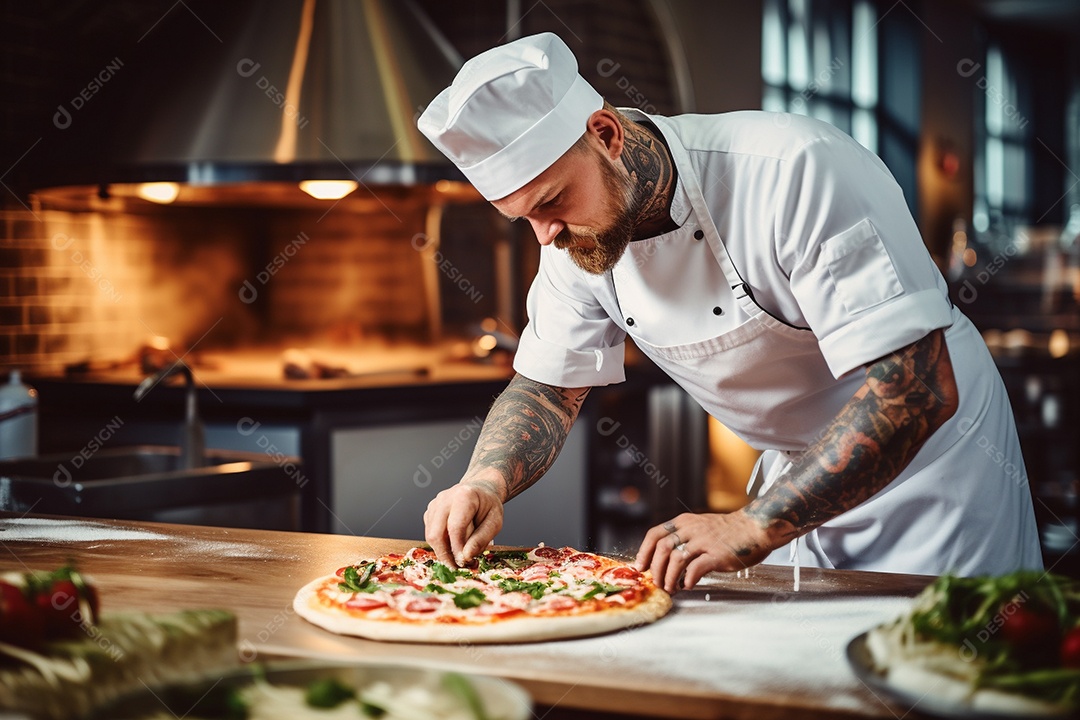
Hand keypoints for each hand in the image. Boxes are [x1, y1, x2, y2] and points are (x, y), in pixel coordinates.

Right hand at [423, 477, 504, 566]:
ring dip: (444, 551)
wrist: (480, 492)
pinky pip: (431, 534)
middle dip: (446, 555)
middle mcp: (444, 498)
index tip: (463, 563)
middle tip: (459, 567)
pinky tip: (456, 544)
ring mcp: (434, 505)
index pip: (455, 527)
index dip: (457, 549)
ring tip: (460, 556)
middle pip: (436, 534)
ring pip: (431, 536)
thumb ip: (481, 539)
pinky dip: (442, 544)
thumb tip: (466, 557)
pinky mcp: (429, 513)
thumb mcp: (495, 522)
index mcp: (463, 496)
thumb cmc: (488, 506)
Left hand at [634, 510, 779, 592]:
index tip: (640, 567)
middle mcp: (691, 529)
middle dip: (655, 570)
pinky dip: (688, 580)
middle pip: (662, 549)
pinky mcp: (717, 554)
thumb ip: (683, 538)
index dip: (644, 552)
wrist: (755, 528)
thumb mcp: (700, 526)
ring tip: (671, 588)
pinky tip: (689, 585)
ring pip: (676, 560)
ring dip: (669, 577)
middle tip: (657, 583)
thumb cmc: (727, 532)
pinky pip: (696, 568)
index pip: (655, 534)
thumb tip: (663, 560)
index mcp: (684, 522)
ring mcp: (705, 541)